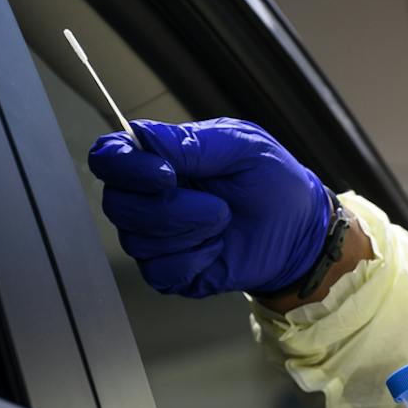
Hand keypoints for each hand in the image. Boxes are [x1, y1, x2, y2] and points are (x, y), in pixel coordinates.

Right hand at [87, 119, 330, 297]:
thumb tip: (141, 135)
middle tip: (216, 206)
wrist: (298, 230)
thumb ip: (192, 143)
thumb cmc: (271, 180)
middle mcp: (147, 197)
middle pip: (117, 204)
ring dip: (189, 233)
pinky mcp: (169, 272)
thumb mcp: (242, 146)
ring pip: (137, 241)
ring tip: (223, 222)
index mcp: (158, 158)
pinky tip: (217, 249)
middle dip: (170, 209)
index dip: (124, 166)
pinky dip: (193, 260)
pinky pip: (158, 271)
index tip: (166, 175)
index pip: (108, 157)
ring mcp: (155, 237)